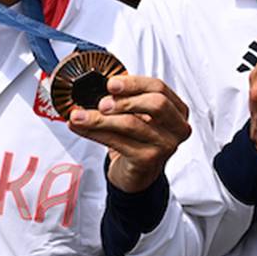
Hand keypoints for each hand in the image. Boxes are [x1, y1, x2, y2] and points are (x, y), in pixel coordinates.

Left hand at [68, 74, 191, 193]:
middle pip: (155, 104)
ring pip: (131, 124)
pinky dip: (94, 132)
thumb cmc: (138, 139)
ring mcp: (165, 146)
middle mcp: (177, 128)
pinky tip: (80, 127)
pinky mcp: (148, 160)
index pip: (158, 88)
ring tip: (79, 116)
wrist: (136, 172)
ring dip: (100, 118)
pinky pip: (117, 141)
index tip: (111, 83)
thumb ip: (125, 98)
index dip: (134, 83)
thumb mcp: (137, 114)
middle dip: (124, 100)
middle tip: (101, 103)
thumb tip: (97, 87)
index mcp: (177, 110)